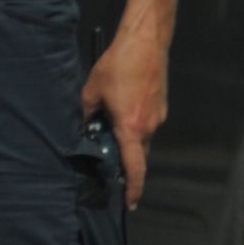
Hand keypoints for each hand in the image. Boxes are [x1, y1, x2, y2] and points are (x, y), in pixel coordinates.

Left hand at [84, 27, 170, 208]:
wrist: (146, 41)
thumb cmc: (119, 64)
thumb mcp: (91, 91)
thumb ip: (86, 115)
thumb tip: (82, 128)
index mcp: (132, 128)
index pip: (135, 167)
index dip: (133, 188)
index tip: (130, 203)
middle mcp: (149, 126)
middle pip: (137, 155)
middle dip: (123, 160)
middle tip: (105, 158)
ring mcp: (158, 115)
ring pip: (142, 138)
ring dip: (127, 138)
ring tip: (109, 123)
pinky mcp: (161, 105)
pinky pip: (147, 123)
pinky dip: (134, 124)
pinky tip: (122, 107)